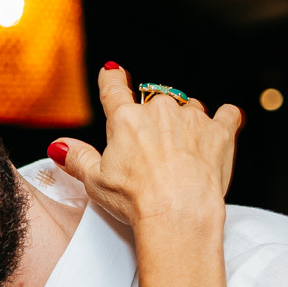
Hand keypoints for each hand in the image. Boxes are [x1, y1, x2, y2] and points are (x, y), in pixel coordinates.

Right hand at [48, 63, 240, 229]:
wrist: (178, 214)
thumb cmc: (137, 200)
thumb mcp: (96, 182)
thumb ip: (78, 158)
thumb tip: (60, 146)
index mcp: (126, 119)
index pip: (114, 89)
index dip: (112, 79)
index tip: (112, 72)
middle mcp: (159, 110)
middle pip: (155, 102)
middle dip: (155, 121)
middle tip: (153, 152)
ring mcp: (192, 118)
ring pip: (189, 108)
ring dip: (186, 122)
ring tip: (184, 151)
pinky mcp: (219, 132)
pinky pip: (227, 114)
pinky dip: (225, 119)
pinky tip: (223, 125)